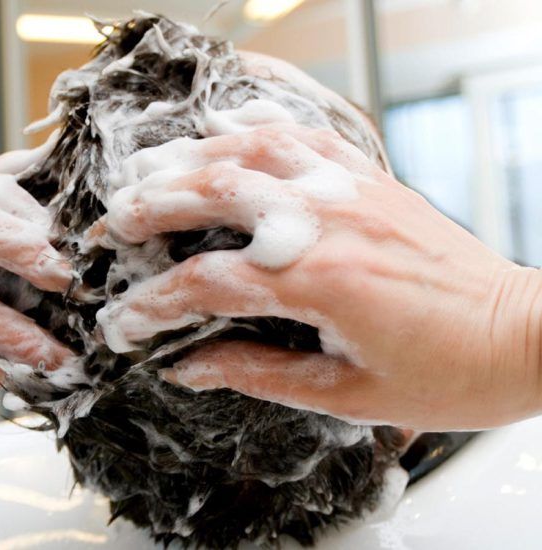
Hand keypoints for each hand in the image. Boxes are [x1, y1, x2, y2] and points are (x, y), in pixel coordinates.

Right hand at [90, 122, 541, 429]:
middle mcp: (328, 222)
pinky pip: (301, 130)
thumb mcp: (343, 395)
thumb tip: (187, 367)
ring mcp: (348, 189)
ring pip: (249, 149)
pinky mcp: (367, 178)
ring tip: (146, 174)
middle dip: (149, 206)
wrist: (520, 336)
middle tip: (110, 226)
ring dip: (188, 157)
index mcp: (321, 283)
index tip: (121, 323)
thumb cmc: (444, 374)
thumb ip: (256, 373)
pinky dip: (254, 121)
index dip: (153, 304)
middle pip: (213, 191)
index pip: (207, 283)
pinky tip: (222, 125)